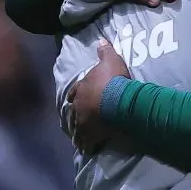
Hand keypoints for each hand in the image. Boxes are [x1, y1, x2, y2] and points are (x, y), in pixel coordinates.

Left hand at [66, 39, 130, 153]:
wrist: (117, 98)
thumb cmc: (114, 79)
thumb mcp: (111, 60)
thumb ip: (105, 51)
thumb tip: (100, 40)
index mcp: (82, 87)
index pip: (74, 92)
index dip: (75, 95)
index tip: (73, 99)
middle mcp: (79, 105)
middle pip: (73, 113)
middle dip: (76, 117)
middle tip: (78, 122)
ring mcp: (84, 121)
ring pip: (77, 129)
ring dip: (79, 134)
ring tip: (79, 141)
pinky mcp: (92, 134)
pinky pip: (87, 142)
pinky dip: (87, 146)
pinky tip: (88, 149)